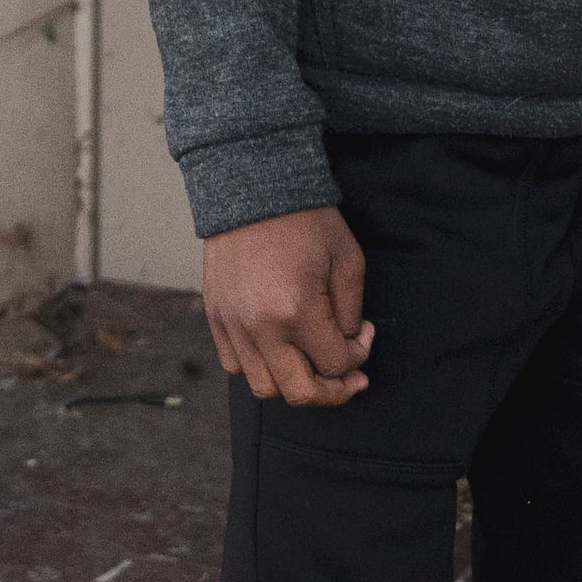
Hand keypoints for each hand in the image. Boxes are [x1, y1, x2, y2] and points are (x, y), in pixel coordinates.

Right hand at [200, 205, 372, 405]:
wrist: (252, 188)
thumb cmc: (304, 221)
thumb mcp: (347, 260)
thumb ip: (351, 313)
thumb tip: (348, 343)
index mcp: (297, 312)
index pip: (336, 365)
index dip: (359, 356)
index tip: (365, 333)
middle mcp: (260, 327)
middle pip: (299, 392)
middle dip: (332, 391)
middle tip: (347, 378)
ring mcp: (233, 325)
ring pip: (264, 387)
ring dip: (293, 383)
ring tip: (310, 365)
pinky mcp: (216, 317)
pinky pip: (236, 365)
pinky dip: (260, 367)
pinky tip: (278, 349)